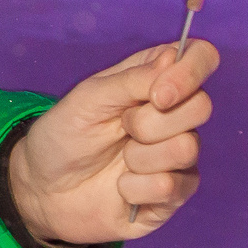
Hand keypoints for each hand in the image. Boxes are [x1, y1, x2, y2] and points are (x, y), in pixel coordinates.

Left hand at [7, 40, 217, 245]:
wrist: (45, 188)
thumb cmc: (65, 134)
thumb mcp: (88, 98)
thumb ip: (131, 80)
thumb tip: (173, 59)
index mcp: (156, 78)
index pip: (201, 56)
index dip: (190, 72)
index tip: (158, 94)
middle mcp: (175, 113)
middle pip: (202, 106)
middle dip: (150, 122)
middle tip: (121, 127)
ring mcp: (180, 153)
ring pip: (188, 148)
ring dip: (140, 157)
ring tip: (120, 159)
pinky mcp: (176, 191)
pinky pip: (172, 186)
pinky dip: (136, 188)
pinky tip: (120, 188)